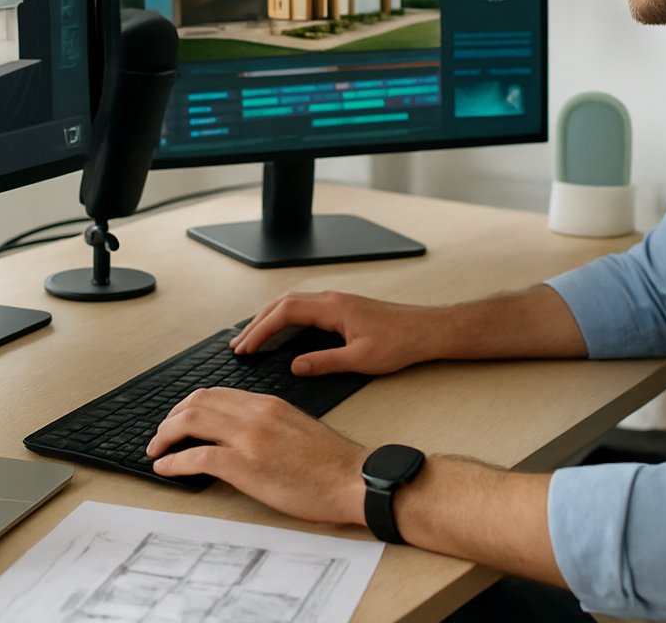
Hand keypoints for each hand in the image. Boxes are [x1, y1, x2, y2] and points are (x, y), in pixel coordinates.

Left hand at [147, 388, 367, 526]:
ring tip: (157, 449)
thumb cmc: (332, 462)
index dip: (189, 405)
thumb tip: (240, 435)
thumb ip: (267, 423)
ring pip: (190, 422)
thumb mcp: (296, 427)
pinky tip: (166, 468)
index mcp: (268, 403)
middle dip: (170, 417)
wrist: (354, 479)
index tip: (179, 419)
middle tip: (161, 435)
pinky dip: (174, 462)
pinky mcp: (245, 466)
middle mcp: (255, 413)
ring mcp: (249, 438)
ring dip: (166, 436)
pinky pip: (197, 457)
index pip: (216, 393)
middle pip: (196, 401)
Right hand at [231, 291, 442, 375]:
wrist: (428, 330)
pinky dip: (284, 318)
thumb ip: (325, 362)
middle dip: (256, 323)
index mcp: (332, 307)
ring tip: (251, 338)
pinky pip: (304, 307)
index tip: (245, 348)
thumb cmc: (401, 342)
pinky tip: (280, 331)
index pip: (285, 313)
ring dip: (269, 318)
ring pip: (292, 303)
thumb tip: (295, 366)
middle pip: (282, 304)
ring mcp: (336, 301)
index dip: (260, 330)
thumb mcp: (361, 359)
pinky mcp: (342, 308)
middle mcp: (331, 299)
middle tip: (238, 345)